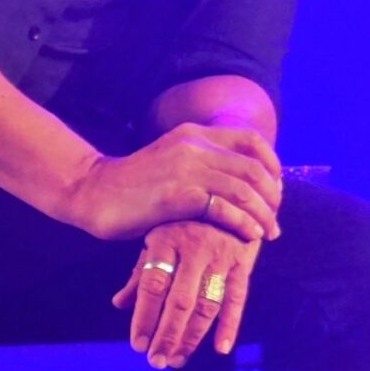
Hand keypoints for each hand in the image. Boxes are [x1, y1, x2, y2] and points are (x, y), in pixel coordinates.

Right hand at [64, 122, 281, 242]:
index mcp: (195, 134)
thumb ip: (202, 163)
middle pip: (253, 168)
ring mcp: (186, 169)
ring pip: (244, 190)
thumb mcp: (172, 161)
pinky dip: (244, 224)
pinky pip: (224, 209)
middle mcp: (194, 146)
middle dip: (272, 196)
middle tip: (275, 218)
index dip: (272, 165)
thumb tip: (239, 181)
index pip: (250, 141)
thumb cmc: (135, 186)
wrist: (93, 193)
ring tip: (269, 233)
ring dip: (263, 214)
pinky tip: (250, 236)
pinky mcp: (177, 196)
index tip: (276, 189)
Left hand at [113, 221, 258, 367]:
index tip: (137, 345)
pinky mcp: (243, 261)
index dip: (144, 318)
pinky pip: (237, 298)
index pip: (152, 286)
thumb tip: (119, 303)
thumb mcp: (158, 234)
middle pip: (179, 300)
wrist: (230, 187)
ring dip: (192, 336)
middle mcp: (194, 247)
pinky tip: (220, 348)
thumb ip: (141, 270)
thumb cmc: (184, 217)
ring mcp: (221, 254)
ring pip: (206, 303)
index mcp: (165, 239)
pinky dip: (230, 324)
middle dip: (167, 335)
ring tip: (178, 359)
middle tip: (156, 361)